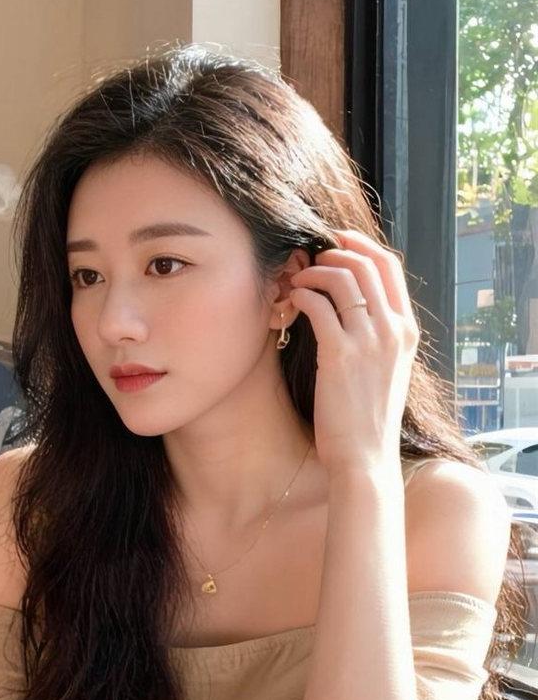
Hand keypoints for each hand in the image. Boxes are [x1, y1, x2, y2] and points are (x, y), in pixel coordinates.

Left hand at [288, 228, 419, 475]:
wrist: (366, 457)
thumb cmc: (368, 419)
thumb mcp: (385, 371)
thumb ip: (376, 337)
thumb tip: (352, 307)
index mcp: (407, 331)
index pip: (390, 267)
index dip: (361, 245)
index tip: (337, 241)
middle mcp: (393, 330)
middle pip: (366, 264)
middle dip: (334, 253)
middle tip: (310, 260)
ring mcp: (369, 341)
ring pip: (342, 278)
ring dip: (313, 272)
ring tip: (297, 282)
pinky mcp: (340, 355)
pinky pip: (319, 306)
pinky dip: (302, 295)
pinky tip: (291, 303)